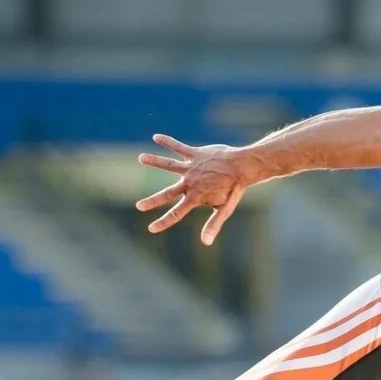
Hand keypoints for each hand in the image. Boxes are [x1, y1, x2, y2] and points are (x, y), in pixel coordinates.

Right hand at [136, 135, 250, 244]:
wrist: (242, 167)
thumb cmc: (234, 189)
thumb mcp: (224, 210)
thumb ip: (213, 225)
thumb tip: (206, 242)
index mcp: (195, 197)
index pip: (176, 213)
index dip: (163, 222)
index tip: (151, 229)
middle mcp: (190, 183)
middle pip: (167, 193)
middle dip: (152, 201)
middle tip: (139, 206)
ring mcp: (191, 167)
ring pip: (168, 164)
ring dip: (154, 161)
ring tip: (140, 158)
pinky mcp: (195, 155)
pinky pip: (178, 147)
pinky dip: (168, 142)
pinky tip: (156, 137)